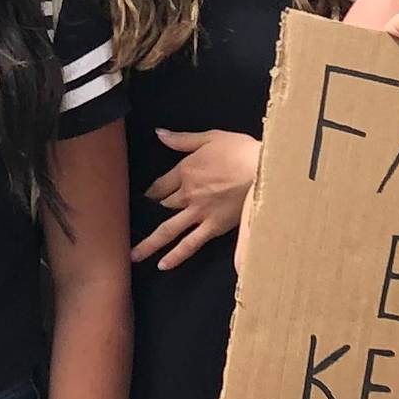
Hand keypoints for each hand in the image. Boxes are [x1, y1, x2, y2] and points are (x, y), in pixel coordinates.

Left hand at [135, 130, 258, 269]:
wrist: (263, 168)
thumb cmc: (240, 150)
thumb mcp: (210, 137)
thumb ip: (182, 139)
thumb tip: (159, 134)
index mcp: (185, 171)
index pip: (160, 185)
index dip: (153, 191)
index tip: (149, 196)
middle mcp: (187, 194)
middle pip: (164, 205)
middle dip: (155, 210)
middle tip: (148, 219)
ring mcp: (199, 212)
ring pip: (168, 229)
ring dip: (150, 243)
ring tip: (135, 255)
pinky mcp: (214, 227)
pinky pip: (190, 244)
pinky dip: (176, 255)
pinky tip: (162, 265)